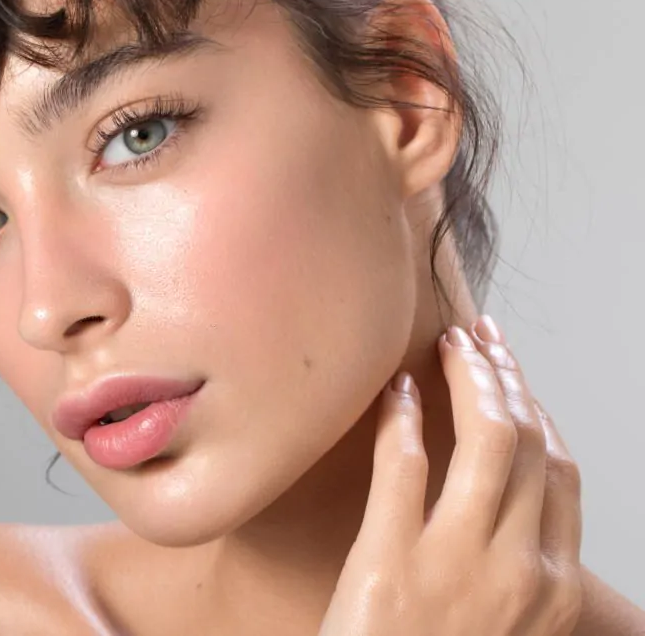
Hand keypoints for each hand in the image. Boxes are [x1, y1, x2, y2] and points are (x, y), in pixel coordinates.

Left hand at [318, 316, 582, 635]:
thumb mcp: (499, 621)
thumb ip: (512, 562)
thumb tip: (500, 489)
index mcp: (552, 591)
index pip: (560, 474)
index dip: (540, 411)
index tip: (515, 376)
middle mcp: (518, 572)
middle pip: (528, 445)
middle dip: (506, 378)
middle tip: (479, 342)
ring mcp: (456, 565)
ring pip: (484, 442)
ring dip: (468, 379)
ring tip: (447, 347)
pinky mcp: (388, 562)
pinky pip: (404, 466)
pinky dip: (402, 418)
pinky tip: (396, 391)